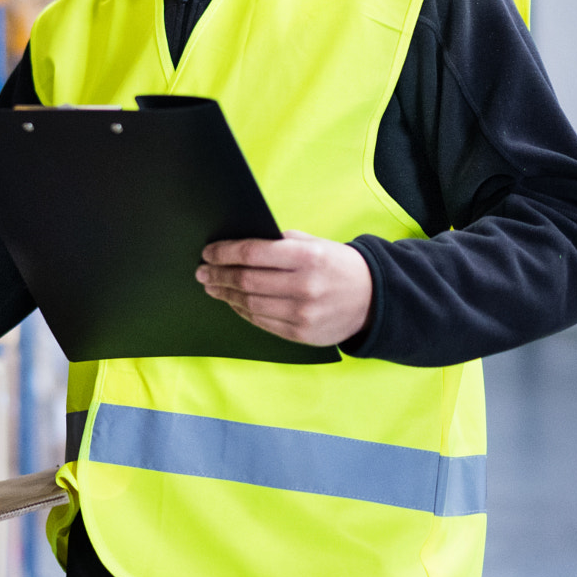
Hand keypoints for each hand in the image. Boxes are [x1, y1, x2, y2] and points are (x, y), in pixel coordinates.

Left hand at [196, 231, 372, 347]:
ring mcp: (302, 314)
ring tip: (212, 286)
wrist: (373, 299)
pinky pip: (262, 321)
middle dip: (219, 275)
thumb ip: (280, 242)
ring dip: (226, 294)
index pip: (253, 253)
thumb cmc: (337, 265)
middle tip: (202, 271)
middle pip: (247, 280)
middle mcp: (304, 286)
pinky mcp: (301, 334)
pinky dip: (242, 310)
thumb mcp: (315, 244)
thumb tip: (239, 245)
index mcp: (307, 257)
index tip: (208, 252)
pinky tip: (233, 301)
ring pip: (250, 303)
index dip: (225, 252)